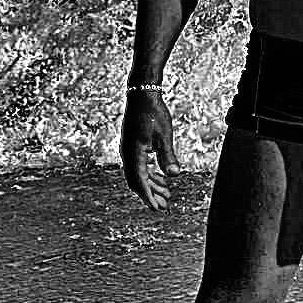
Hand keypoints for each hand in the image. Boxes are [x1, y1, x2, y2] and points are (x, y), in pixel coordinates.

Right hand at [120, 86, 181, 211]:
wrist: (142, 94)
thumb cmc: (153, 113)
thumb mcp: (164, 135)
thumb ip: (168, 156)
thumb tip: (174, 175)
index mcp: (133, 154)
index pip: (139, 181)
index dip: (148, 196)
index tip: (157, 208)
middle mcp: (128, 154)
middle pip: (137, 180)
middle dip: (151, 194)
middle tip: (165, 205)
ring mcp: (129, 149)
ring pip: (139, 173)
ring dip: (152, 184)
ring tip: (166, 193)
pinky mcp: (133, 145)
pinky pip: (140, 165)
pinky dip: (150, 173)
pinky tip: (161, 177)